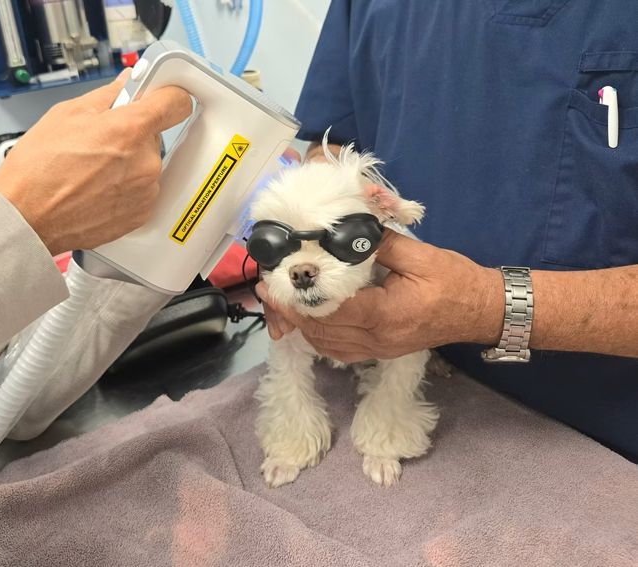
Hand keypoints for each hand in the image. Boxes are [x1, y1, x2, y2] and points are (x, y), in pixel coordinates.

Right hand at [0, 70, 192, 254]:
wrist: (27, 217)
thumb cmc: (38, 169)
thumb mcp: (67, 114)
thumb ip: (107, 96)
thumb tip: (126, 84)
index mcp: (130, 130)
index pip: (176, 102)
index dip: (166, 95)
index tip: (158, 97)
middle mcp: (145, 162)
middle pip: (153, 136)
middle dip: (131, 135)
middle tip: (99, 142)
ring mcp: (146, 192)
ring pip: (146, 165)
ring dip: (127, 164)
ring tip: (92, 171)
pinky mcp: (140, 215)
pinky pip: (141, 191)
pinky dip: (124, 189)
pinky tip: (97, 190)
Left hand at [257, 230, 504, 361]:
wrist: (480, 311)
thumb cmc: (454, 281)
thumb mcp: (419, 255)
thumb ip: (377, 243)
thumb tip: (344, 228)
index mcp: (384, 314)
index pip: (329, 311)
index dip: (296, 299)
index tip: (273, 284)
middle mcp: (377, 339)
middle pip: (321, 332)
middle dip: (290, 312)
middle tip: (267, 291)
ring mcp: (378, 350)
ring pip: (326, 345)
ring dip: (301, 325)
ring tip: (281, 303)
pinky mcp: (379, 352)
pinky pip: (339, 351)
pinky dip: (319, 337)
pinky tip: (309, 320)